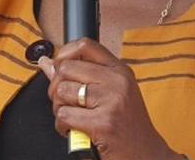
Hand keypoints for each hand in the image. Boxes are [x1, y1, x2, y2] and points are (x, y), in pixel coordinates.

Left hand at [38, 38, 180, 159]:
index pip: (85, 45)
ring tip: (71, 118)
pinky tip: (73, 130)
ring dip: (58, 109)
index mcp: (119, 70)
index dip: (63, 53)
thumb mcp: (111, 93)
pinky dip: (62, 126)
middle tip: (64, 102)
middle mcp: (117, 81)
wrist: (147, 154)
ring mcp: (112, 101)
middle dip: (55, 88)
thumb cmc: (127, 125)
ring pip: (62, 92)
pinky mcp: (103, 123)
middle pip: (66, 68)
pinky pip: (64, 116)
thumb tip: (47, 62)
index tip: (57, 67)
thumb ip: (80, 76)